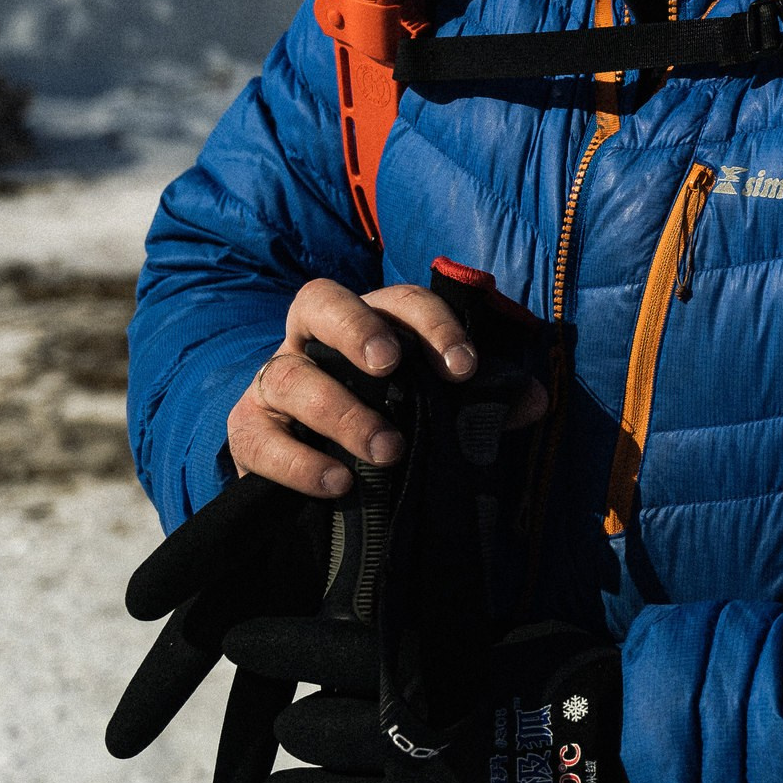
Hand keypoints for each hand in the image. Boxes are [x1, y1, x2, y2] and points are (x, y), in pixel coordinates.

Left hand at [219, 619, 630, 782]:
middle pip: (305, 728)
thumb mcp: (508, 641)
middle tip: (295, 726)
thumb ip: (447, 640)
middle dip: (297, 727)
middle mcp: (398, 733)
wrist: (611, 755)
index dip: (271, 645)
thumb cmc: (568, 684)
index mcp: (420, 672)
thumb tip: (407, 624)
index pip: (321, 653)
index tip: (236, 640)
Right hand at [229, 280, 544, 496]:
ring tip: (388, 450)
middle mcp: (314, 340)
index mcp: (370, 322)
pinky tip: (339, 483)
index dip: (432, 324)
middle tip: (390, 366)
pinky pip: (258, 440)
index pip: (398, 300)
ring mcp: (274, 383)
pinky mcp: (249, 433)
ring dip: (340, 411)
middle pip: (320, 303)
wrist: (321, 472)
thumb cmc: (393, 420)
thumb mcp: (442, 408)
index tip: (464, 367)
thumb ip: (486, 401)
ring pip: (289, 376)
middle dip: (356, 329)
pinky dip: (299, 463)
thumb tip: (533, 401)